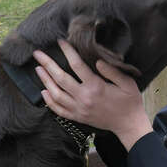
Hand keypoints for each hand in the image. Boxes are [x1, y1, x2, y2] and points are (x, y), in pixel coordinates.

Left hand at [33, 39, 152, 149]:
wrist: (128, 124)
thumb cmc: (130, 101)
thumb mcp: (127, 82)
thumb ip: (111, 70)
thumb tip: (96, 61)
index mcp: (96, 86)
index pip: (77, 65)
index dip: (67, 51)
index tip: (60, 41)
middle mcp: (84, 98)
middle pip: (60, 78)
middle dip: (47, 64)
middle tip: (37, 54)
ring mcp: (79, 109)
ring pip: (56, 94)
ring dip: (45, 81)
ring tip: (38, 69)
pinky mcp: (78, 117)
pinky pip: (59, 110)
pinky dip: (49, 101)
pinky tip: (43, 92)